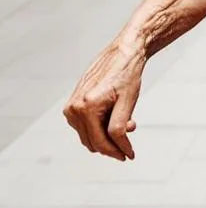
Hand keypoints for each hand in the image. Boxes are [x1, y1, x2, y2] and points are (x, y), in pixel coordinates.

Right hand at [64, 36, 144, 160]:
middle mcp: (73, 109)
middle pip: (93, 142)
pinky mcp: (73, 105)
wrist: (124, 51)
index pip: (101, 142)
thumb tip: (120, 148)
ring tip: (128, 119)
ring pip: (89, 136)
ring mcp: (70, 108)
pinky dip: (101, 127)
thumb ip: (120, 126)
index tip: (131, 156)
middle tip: (133, 129)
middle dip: (114, 143)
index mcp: (85, 108)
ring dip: (107, 135)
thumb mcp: (128, 101)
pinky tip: (116, 115)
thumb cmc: (128, 74)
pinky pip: (86, 126)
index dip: (118, 151)